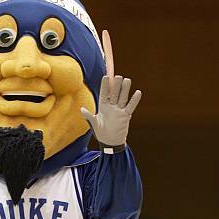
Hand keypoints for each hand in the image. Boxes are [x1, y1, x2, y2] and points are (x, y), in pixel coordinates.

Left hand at [80, 30, 141, 146]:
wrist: (110, 143)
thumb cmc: (101, 134)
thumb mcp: (94, 124)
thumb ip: (88, 116)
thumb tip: (81, 109)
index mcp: (103, 107)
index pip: (104, 94)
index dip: (105, 86)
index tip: (105, 76)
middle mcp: (111, 107)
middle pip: (114, 94)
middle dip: (116, 85)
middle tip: (118, 76)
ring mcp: (119, 111)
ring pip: (122, 98)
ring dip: (125, 90)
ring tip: (127, 80)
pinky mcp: (126, 116)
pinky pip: (130, 107)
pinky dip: (134, 100)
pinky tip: (137, 92)